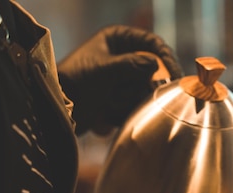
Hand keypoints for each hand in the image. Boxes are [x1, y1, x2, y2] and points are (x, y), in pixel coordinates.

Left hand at [58, 25, 182, 134]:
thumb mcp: (105, 68)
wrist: (56, 109)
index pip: (153, 43)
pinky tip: (106, 113)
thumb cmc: (75, 81)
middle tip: (133, 95)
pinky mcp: (118, 98)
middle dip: (142, 86)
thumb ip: (132, 64)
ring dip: (128, 100)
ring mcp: (120, 78)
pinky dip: (124, 111)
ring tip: (107, 103)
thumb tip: (156, 65)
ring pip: (143, 90)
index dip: (167, 58)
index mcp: (118, 39)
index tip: (176, 76)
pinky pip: (134, 104)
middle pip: (151, 71)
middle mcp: (122, 56)